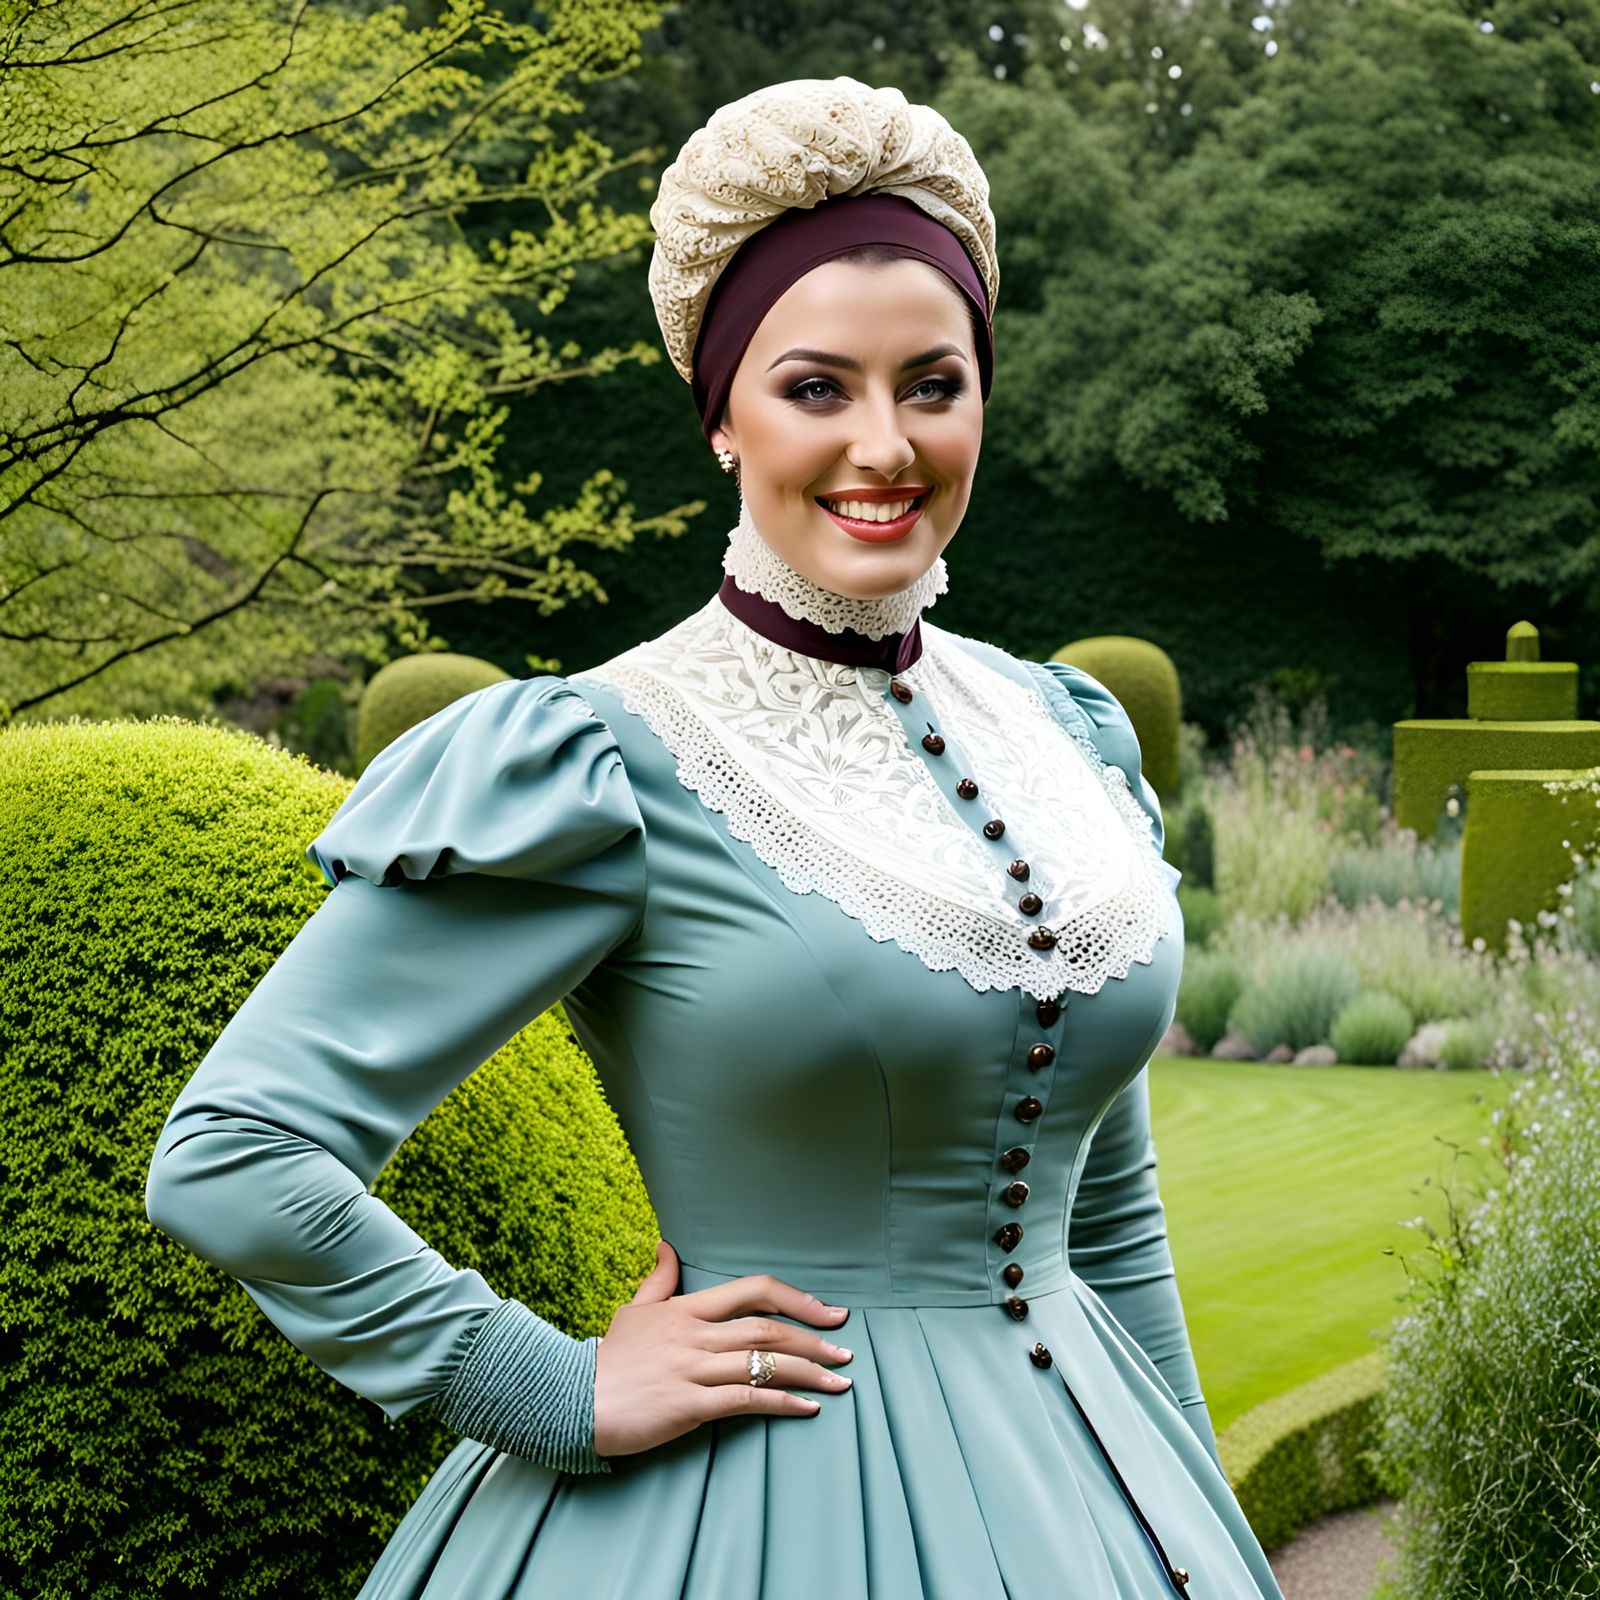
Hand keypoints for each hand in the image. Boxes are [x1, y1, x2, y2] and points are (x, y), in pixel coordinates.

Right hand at [592, 1239, 854, 1460]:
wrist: (569, 1400)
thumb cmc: (607, 1358)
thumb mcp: (633, 1309)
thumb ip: (659, 1280)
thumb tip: (668, 1244)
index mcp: (687, 1308)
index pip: (752, 1291)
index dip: (795, 1299)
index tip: (826, 1312)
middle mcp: (695, 1334)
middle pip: (768, 1330)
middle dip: (813, 1340)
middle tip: (845, 1351)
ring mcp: (692, 1369)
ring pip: (763, 1363)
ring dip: (809, 1373)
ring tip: (840, 1382)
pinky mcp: (688, 1405)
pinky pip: (745, 1400)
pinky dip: (782, 1403)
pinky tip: (807, 1409)